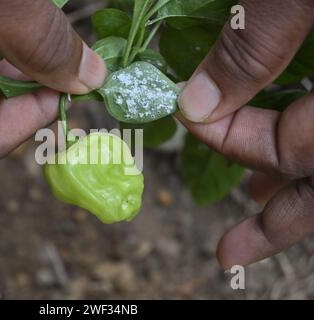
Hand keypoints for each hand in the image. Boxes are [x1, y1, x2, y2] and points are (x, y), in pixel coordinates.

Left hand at [176, 0, 313, 267]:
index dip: (239, 141)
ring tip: (255, 213)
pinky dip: (312, 152)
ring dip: (299, 192)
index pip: (299, 148)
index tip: (194, 118)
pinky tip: (291, 164)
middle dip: (282, 219)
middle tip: (232, 253)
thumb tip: (197, 102)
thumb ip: (256, 38)